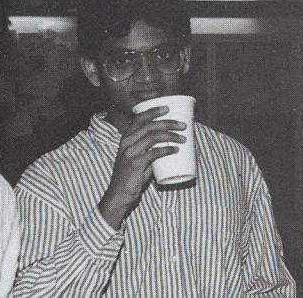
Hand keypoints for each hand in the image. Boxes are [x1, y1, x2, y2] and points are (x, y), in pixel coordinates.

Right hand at [98, 106, 184, 228]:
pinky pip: (154, 153)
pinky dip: (167, 149)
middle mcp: (126, 143)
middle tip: (182, 125)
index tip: (167, 108)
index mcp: (125, 138)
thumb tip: (170, 144)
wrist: (119, 195)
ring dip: (171, 135)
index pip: (138, 119)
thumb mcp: (136, 158)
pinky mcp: (136, 164)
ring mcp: (130, 153)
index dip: (153, 111)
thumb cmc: (130, 176)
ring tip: (183, 138)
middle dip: (168, 122)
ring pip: (153, 137)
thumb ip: (149, 150)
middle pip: (149, 126)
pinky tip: (176, 149)